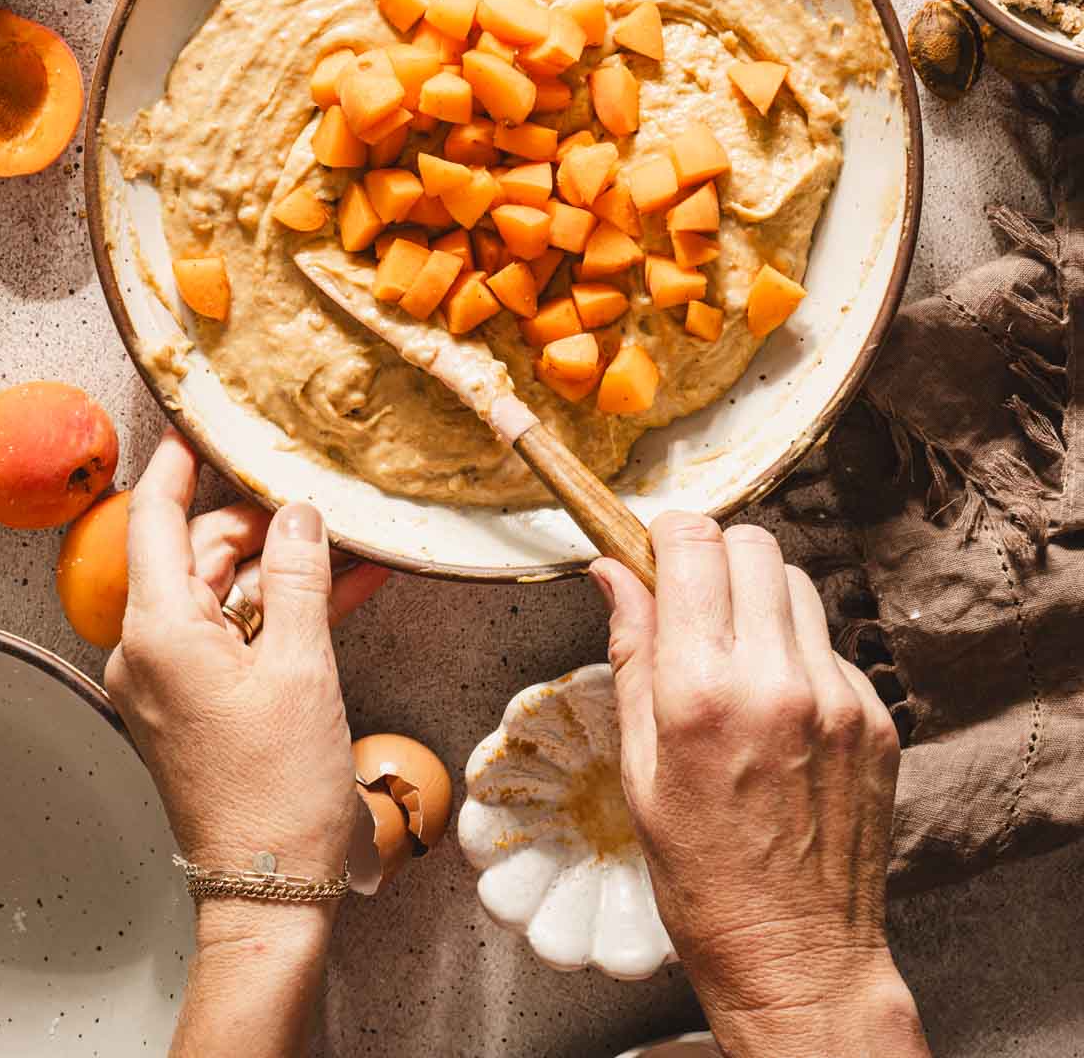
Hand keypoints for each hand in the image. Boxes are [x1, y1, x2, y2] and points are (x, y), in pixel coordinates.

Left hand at [105, 430, 389, 892]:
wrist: (271, 889)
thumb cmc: (279, 789)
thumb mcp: (304, 666)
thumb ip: (301, 577)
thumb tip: (300, 513)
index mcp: (159, 631)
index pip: (156, 519)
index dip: (179, 466)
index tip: (199, 425)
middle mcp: (150, 650)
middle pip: (200, 554)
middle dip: (264, 525)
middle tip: (325, 504)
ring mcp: (172, 680)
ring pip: (227, 594)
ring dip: (287, 570)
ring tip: (353, 545)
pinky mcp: (198, 704)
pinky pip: (238, 637)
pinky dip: (285, 615)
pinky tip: (347, 589)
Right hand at [593, 515, 928, 1057]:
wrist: (796, 955)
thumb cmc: (702, 875)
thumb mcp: (638, 767)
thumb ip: (631, 653)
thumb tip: (612, 571)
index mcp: (701, 691)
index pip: (693, 543)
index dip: (667, 534)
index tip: (655, 552)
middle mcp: (775, 680)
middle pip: (753, 544)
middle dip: (715, 557)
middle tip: (693, 602)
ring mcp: (836, 697)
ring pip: (798, 584)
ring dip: (761, 598)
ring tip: (738, 656)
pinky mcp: (876, 718)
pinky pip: (832, 645)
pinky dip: (799, 654)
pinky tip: (780, 710)